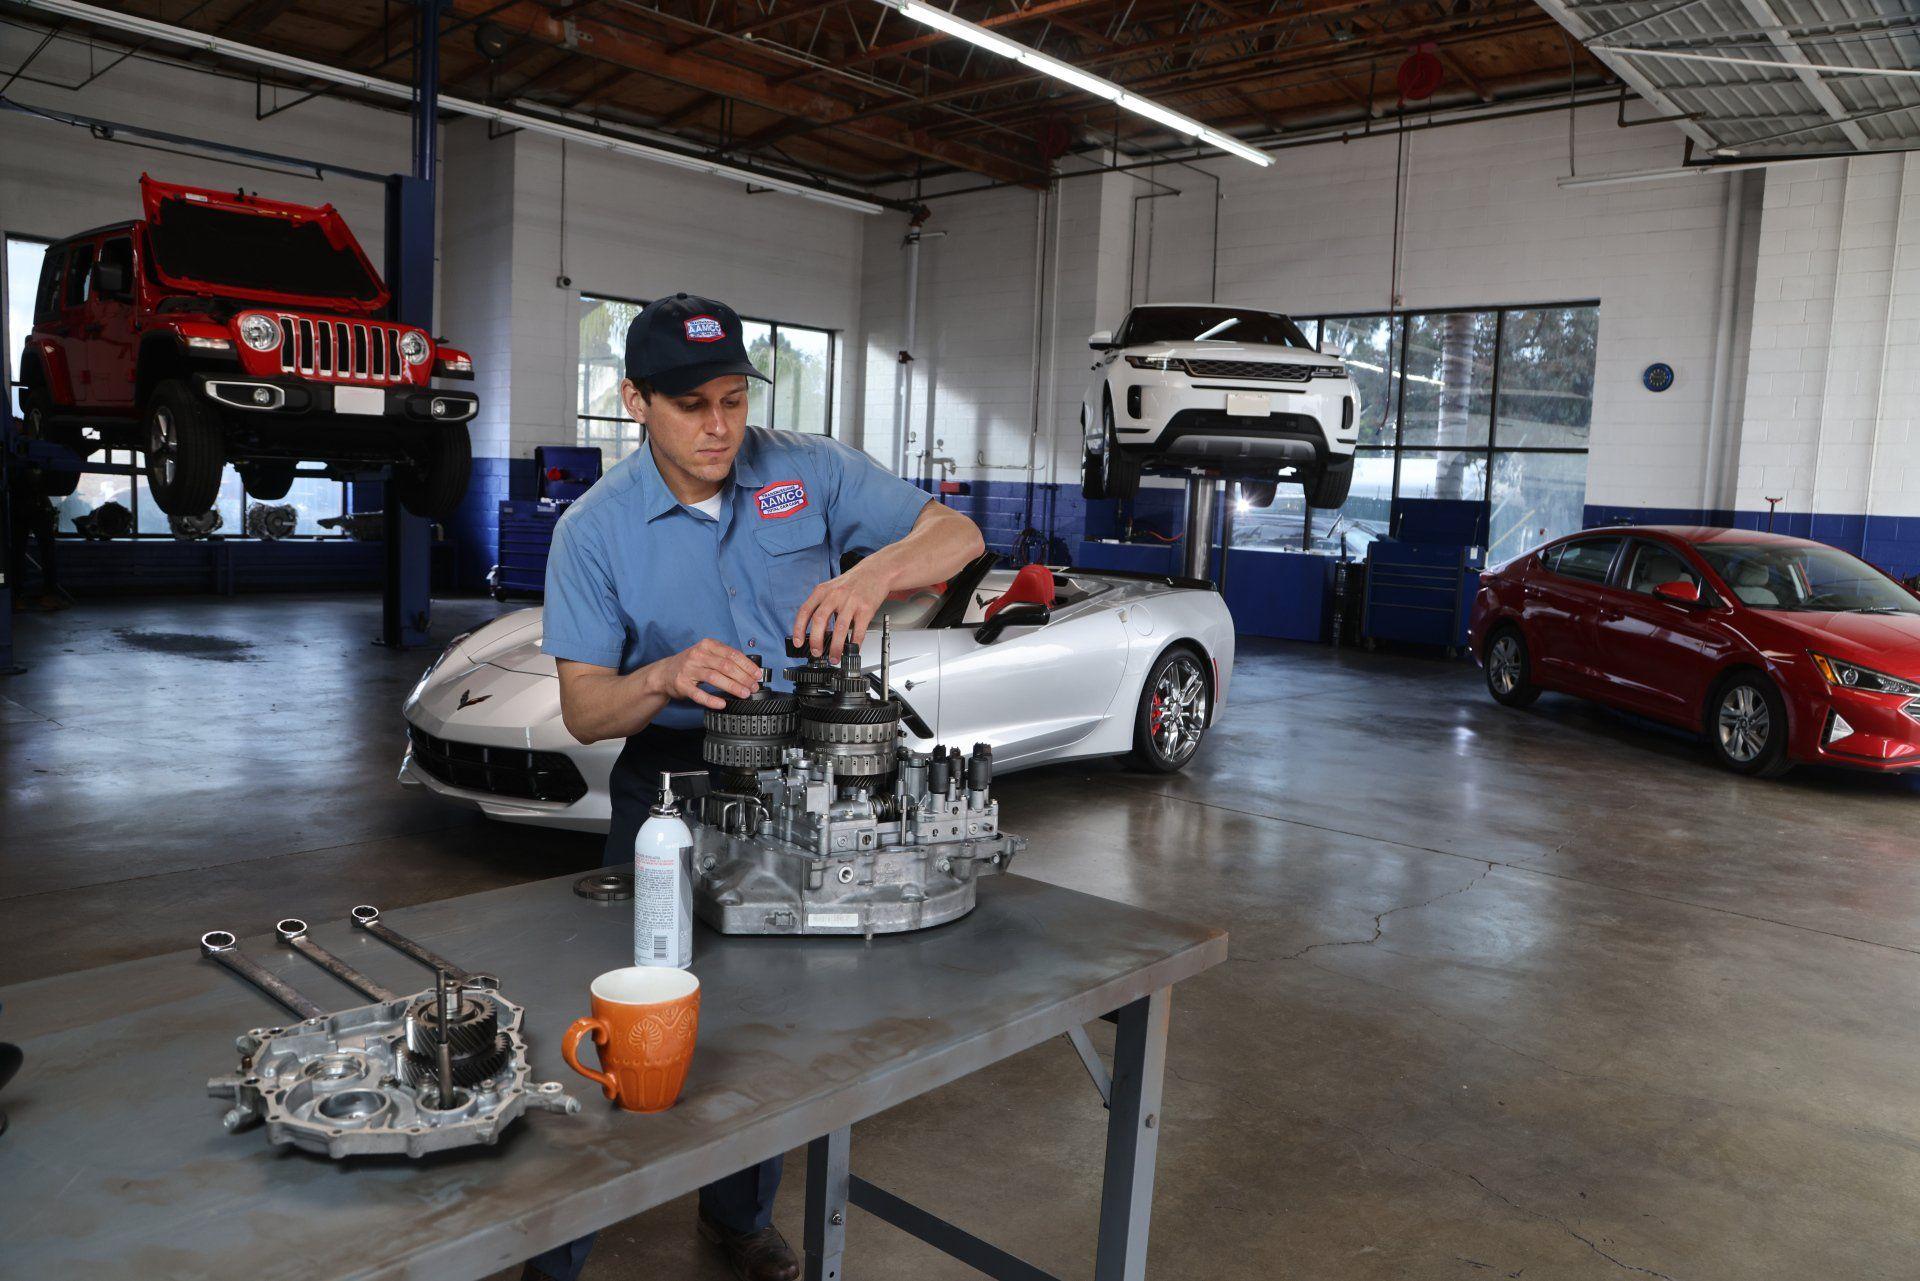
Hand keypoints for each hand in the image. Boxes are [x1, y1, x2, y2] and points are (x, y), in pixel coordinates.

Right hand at [645, 638, 761, 710]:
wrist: (664, 672)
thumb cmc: (691, 664)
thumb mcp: (707, 654)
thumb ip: (725, 658)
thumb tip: (749, 670)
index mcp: (707, 645)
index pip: (732, 654)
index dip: (747, 665)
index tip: (757, 675)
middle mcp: (698, 655)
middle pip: (726, 666)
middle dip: (743, 677)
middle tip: (753, 687)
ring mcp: (689, 670)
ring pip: (714, 678)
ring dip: (732, 687)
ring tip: (744, 694)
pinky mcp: (682, 684)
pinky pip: (698, 694)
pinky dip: (711, 700)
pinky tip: (722, 704)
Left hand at [792, 562, 891, 662]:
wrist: (876, 571)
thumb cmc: (853, 582)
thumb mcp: (832, 588)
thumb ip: (822, 605)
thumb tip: (815, 631)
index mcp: (823, 591)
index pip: (805, 611)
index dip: (799, 628)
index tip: (798, 642)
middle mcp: (835, 595)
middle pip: (820, 620)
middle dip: (816, 640)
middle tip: (816, 652)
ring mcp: (851, 602)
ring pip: (840, 629)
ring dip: (835, 647)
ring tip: (834, 657)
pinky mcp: (866, 608)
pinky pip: (859, 630)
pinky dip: (855, 643)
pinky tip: (853, 648)